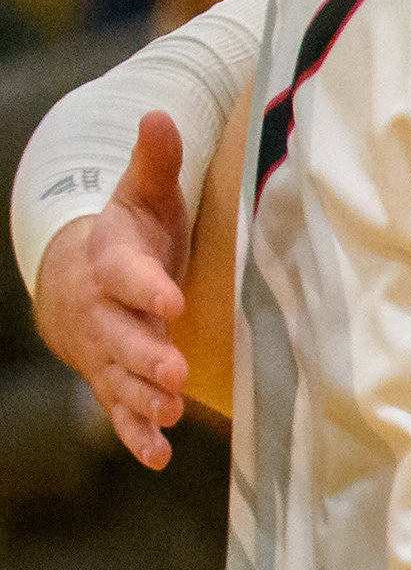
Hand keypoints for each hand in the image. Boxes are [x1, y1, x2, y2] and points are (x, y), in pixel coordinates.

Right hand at [32, 112, 197, 466]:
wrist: (77, 280)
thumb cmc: (128, 234)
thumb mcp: (141, 195)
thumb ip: (155, 161)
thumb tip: (159, 114)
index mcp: (114, 263)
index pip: (129, 276)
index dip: (147, 288)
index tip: (170, 300)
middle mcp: (105, 312)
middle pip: (123, 336)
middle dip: (146, 354)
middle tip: (173, 372)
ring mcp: (106, 350)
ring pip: (121, 378)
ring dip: (144, 398)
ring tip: (170, 412)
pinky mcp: (113, 380)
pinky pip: (120, 410)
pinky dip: (137, 433)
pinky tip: (158, 455)